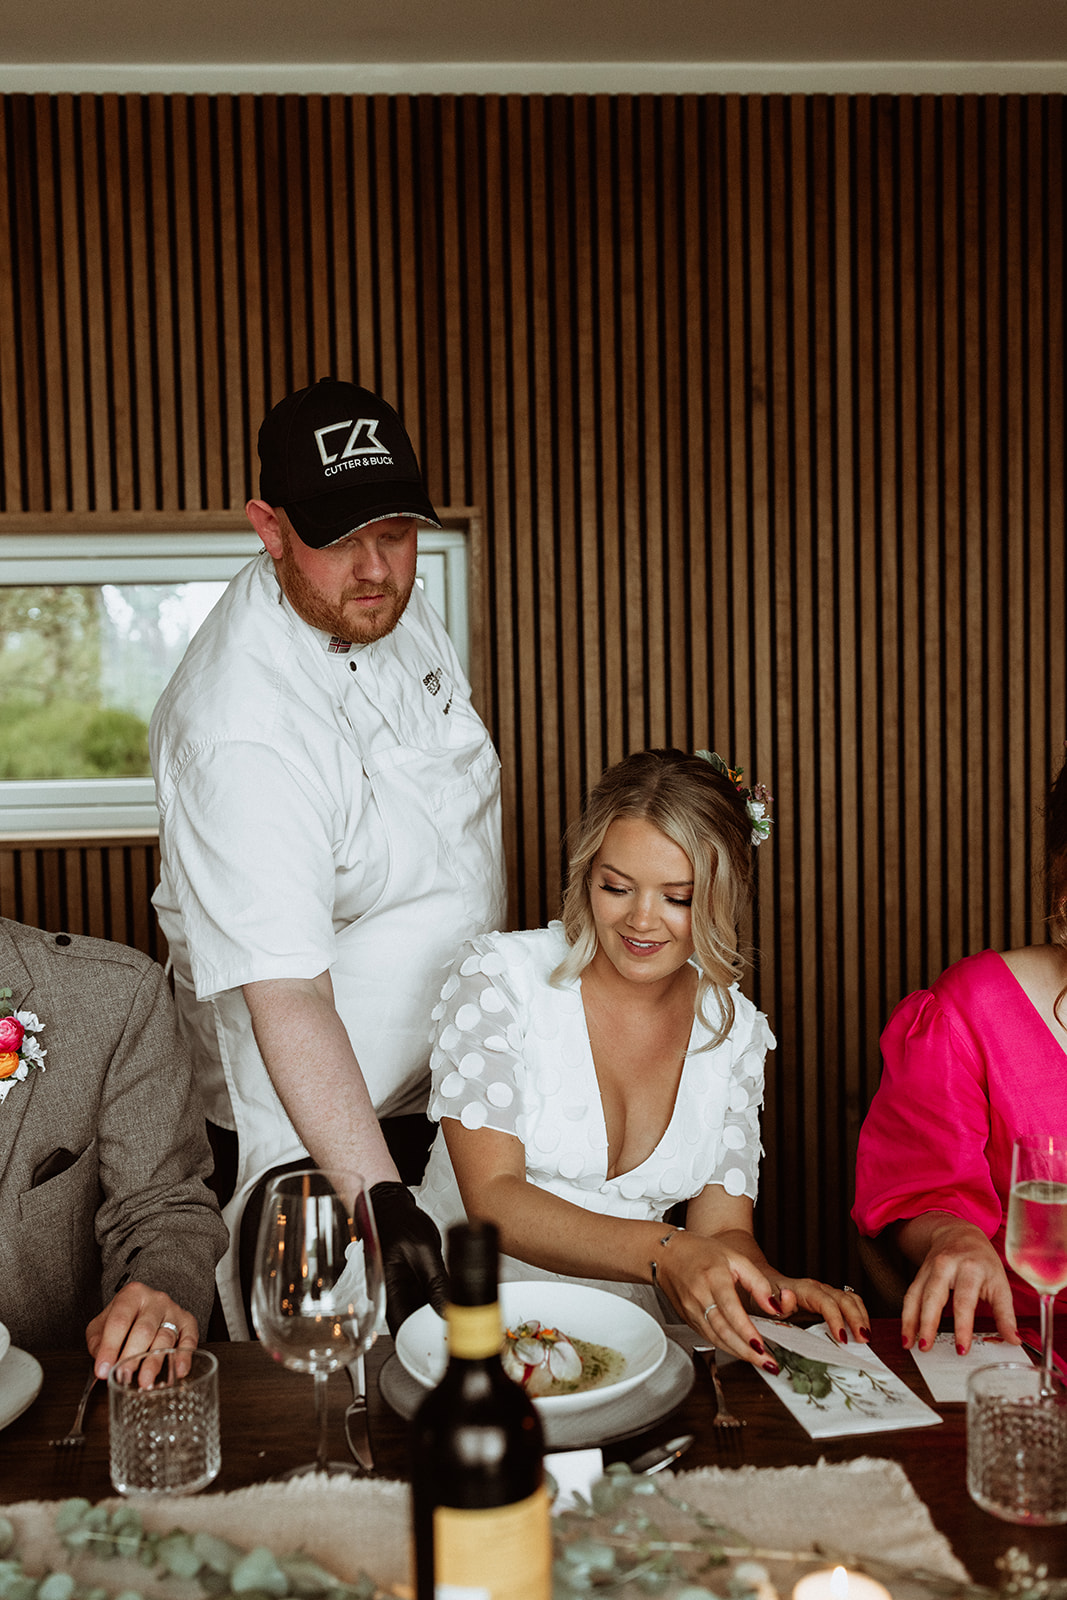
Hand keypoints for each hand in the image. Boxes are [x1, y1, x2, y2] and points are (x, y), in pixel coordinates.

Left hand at [86, 1282, 197, 1385]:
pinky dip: (184, 1356)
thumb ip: (98, 1343)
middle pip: (144, 1330)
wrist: (144, 1306)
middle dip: (132, 1356)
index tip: (103, 1369)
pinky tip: (178, 1370)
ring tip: (145, 1381)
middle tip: (123, 1376)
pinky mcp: (188, 1322)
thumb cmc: (123, 1318)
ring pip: (165, 1337)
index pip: (119, 1321)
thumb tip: (102, 1365)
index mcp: (131, 1295)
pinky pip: (189, 1338)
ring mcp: (173, 1310)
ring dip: (155, 1362)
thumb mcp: (101, 1324)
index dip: (110, 1347)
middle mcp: (155, 1300)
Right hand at [370, 1182, 448, 1334]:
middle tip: (455, 1332)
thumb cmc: (399, 1220)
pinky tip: (453, 1302)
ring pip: (418, 1312)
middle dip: (430, 1330)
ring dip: (435, 1315)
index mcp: (387, 1287)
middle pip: (410, 1322)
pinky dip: (437, 1302)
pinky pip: (423, 1299)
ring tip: (458, 1317)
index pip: (400, 1325)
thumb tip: (447, 1309)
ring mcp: (400, 1287)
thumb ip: (436, 1281)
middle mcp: (390, 1291)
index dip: (417, 1340)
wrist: (391, 1205)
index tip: (439, 1343)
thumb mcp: (423, 1250)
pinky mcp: (409, 1281)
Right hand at [654, 1233, 871, 1370]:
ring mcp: (693, 1313)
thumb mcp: (732, 1258)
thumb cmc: (702, 1252)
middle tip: (774, 1367)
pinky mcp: (690, 1320)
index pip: (733, 1312)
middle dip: (750, 1353)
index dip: (751, 1334)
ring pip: (718, 1341)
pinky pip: (712, 1339)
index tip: (769, 1350)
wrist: (663, 1252)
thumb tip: (778, 1307)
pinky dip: (730, 1349)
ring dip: (742, 1356)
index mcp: (713, 1280)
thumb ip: (756, 1283)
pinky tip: (748, 1355)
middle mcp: (701, 1299)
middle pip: (726, 1334)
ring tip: (768, 1366)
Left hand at [772, 1275, 871, 1346]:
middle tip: (863, 1340)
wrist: (762, 1286)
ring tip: (866, 1337)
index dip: (836, 1319)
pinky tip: (862, 1330)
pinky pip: (850, 1302)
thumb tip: (789, 1297)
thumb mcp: (765, 1305)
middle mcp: (817, 1288)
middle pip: (844, 1298)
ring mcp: (825, 1292)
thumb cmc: (762, 1298)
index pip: (826, 1302)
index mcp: (803, 1290)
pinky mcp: (829, 1299)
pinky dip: (859, 1315)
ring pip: (850, 1298)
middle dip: (856, 1318)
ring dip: (861, 1316)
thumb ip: (778, 1304)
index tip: (842, 1339)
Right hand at [899, 1217, 1019, 1353]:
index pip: (964, 1301)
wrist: (959, 1233)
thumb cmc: (982, 1261)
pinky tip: (906, 1333)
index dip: (962, 1326)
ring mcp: (929, 1269)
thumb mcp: (1000, 1283)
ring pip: (916, 1295)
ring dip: (911, 1321)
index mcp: (971, 1269)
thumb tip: (1013, 1340)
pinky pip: (909, 1295)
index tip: (962, 1348)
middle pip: (934, 1297)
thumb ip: (1005, 1313)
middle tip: (926, 1347)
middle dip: (928, 1323)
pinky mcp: (919, 1273)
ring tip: (909, 1344)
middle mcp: (946, 1266)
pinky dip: (906, 1316)